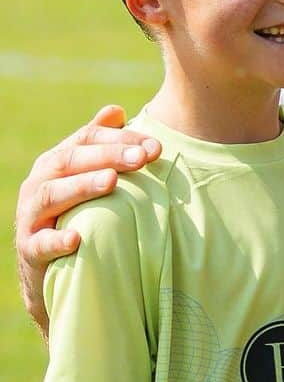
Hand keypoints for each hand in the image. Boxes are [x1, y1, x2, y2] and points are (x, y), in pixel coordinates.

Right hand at [15, 105, 160, 333]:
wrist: (51, 271)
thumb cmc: (78, 214)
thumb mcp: (86, 177)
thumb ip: (100, 145)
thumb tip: (116, 110)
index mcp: (57, 162)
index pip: (87, 139)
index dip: (120, 139)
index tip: (156, 146)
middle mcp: (39, 183)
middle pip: (70, 160)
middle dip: (108, 156)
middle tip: (142, 158)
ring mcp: (31, 216)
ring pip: (52, 195)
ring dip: (82, 187)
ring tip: (111, 182)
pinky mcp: (30, 250)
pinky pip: (41, 244)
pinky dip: (56, 241)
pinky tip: (76, 239)